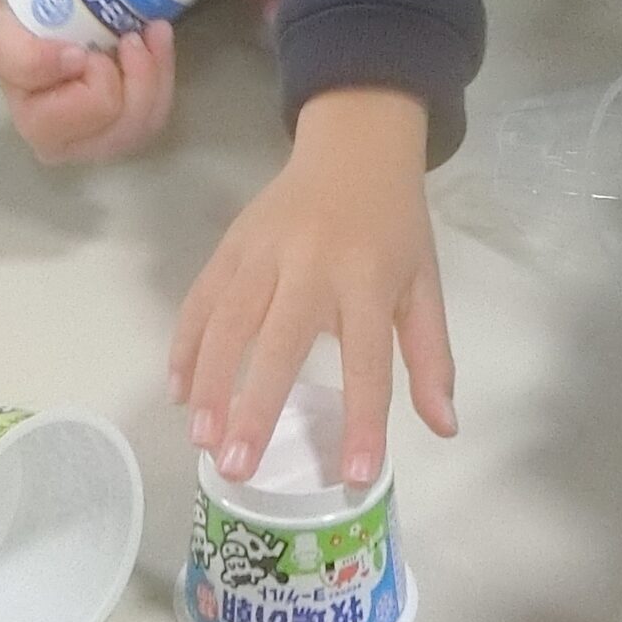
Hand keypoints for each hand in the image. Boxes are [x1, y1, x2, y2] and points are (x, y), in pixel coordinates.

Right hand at [0, 0, 177, 164]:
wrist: (20, 32)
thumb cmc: (13, 37)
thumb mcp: (4, 42)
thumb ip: (29, 59)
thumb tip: (75, 61)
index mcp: (44, 131)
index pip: (99, 106)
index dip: (101, 71)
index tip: (87, 46)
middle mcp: (76, 148)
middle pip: (133, 121)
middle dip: (140, 72)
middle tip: (130, 35)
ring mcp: (106, 141)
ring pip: (152, 118)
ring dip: (157, 70)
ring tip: (150, 32)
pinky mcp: (128, 128)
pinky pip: (160, 108)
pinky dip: (163, 74)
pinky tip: (156, 43)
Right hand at [170, 88, 456, 486]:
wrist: (356, 145)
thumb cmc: (394, 226)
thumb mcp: (425, 285)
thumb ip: (431, 357)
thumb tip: (445, 429)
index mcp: (369, 278)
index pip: (369, 360)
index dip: (363, 419)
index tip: (353, 476)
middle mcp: (313, 264)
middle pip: (279, 342)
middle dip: (256, 406)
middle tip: (239, 467)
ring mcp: (265, 251)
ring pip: (228, 320)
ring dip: (209, 381)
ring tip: (201, 440)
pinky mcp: (233, 243)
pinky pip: (201, 297)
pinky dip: (184, 343)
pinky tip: (176, 390)